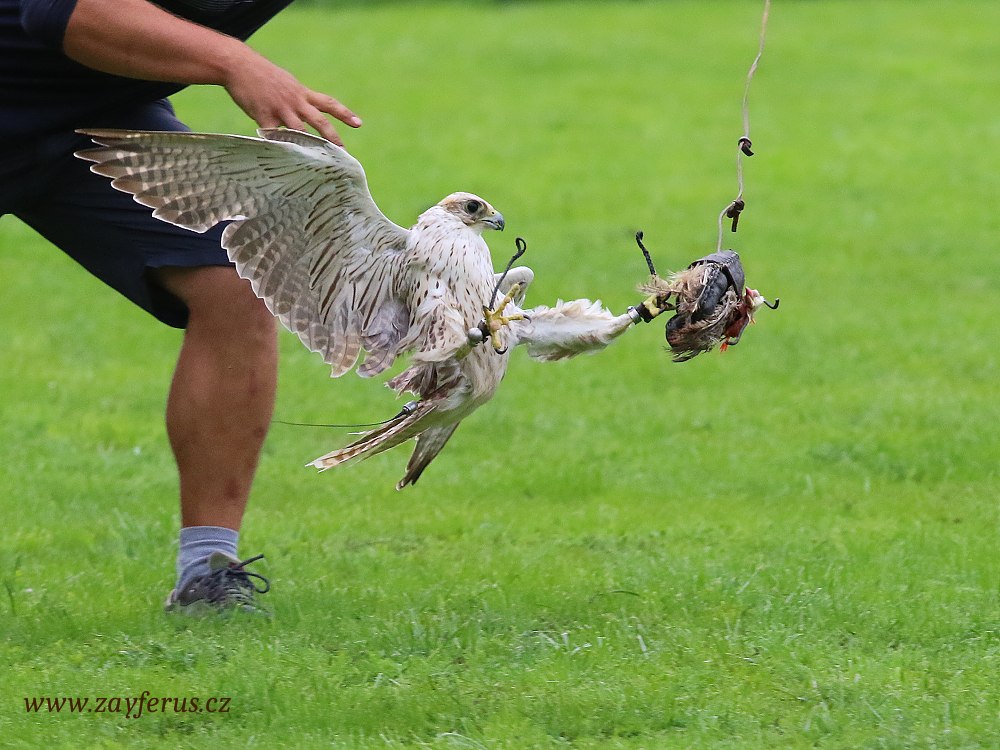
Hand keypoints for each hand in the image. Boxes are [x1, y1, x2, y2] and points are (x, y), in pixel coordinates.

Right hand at [222, 47, 360, 146]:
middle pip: (319, 121)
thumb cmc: (261, 74)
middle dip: (333, 137)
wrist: (238, 64)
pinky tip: (282, 159)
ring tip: (317, 162)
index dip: (344, 113)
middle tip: (344, 152)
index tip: (358, 124)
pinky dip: (279, 147)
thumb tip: (305, 112)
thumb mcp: (286, 82)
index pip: (328, 103)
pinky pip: (273, 136)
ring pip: (299, 131)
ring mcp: (280, 108)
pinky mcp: (263, 115)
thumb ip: (297, 98)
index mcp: (302, 93)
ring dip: (309, 147)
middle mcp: (295, 101)